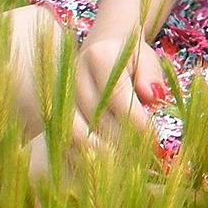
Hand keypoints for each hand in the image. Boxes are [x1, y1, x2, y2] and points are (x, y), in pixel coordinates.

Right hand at [72, 27, 169, 157]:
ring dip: (100, 152)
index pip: (117, 96)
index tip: (154, 139)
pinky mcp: (53, 110)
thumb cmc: (130, 56)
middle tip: (140, 156)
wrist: (102, 45)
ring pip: (75, 133)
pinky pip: (63, 139)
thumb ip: (151, 77)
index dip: (136, 122)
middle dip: (120, 141)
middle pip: (94, 118)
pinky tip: (102, 162)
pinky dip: (82, 154)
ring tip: (123, 161)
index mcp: (99, 57)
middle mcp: (74, 75)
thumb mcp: (147, 59)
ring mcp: (59, 94)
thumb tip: (153, 97)